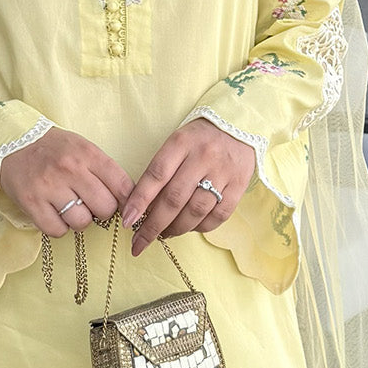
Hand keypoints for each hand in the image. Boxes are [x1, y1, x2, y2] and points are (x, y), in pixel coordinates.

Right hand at [0, 127, 132, 235]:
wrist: (11, 142)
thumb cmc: (53, 148)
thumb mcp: (82, 148)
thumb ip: (104, 170)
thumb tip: (128, 201)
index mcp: (87, 153)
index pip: (122, 185)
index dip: (128, 202)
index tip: (123, 206)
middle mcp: (70, 169)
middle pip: (105, 208)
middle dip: (102, 211)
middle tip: (90, 204)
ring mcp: (49, 186)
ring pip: (82, 222)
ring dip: (79, 220)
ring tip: (70, 207)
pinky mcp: (31, 202)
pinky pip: (57, 230)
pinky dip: (59, 227)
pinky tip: (54, 213)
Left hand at [120, 117, 256, 254]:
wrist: (238, 126)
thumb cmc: (198, 139)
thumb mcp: (176, 144)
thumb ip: (160, 171)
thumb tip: (141, 208)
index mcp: (181, 142)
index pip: (156, 175)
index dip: (140, 200)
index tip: (127, 220)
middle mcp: (203, 156)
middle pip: (174, 198)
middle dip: (153, 225)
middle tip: (140, 241)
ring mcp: (223, 172)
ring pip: (195, 210)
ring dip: (176, 229)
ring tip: (164, 234)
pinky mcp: (239, 185)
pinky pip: (219, 215)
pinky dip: (201, 227)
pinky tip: (190, 228)